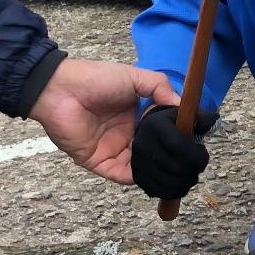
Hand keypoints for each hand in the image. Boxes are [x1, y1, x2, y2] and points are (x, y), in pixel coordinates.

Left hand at [29, 58, 177, 185]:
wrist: (61, 89)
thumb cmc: (96, 79)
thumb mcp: (134, 76)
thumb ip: (160, 87)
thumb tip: (184, 107)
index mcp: (137, 115)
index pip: (161, 133)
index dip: (176, 138)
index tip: (192, 142)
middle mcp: (127, 134)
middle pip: (153, 153)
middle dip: (168, 158)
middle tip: (186, 161)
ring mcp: (113, 149)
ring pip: (140, 168)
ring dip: (155, 170)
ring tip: (172, 171)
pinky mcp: (99, 162)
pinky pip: (121, 175)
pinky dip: (136, 178)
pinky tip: (149, 174)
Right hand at [131, 102, 215, 201]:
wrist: (150, 132)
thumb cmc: (172, 124)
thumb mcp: (185, 114)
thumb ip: (200, 117)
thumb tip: (213, 119)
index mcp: (155, 125)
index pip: (179, 146)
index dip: (197, 155)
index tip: (203, 152)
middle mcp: (142, 143)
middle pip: (176, 168)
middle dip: (194, 170)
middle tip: (198, 165)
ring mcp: (138, 162)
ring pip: (169, 183)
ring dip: (186, 182)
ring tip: (191, 174)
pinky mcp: (137, 176)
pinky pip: (159, 192)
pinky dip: (174, 192)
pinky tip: (181, 184)